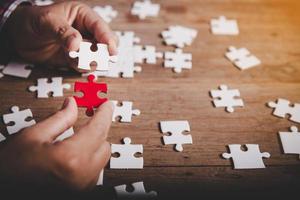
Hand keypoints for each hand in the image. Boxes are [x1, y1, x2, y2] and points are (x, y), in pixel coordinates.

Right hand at [0, 97, 112, 189]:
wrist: (3, 191)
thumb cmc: (10, 168)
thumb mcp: (33, 135)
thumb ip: (60, 118)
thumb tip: (72, 105)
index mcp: (70, 158)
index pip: (98, 129)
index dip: (104, 113)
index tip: (106, 104)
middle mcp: (81, 175)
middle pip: (104, 144)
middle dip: (99, 128)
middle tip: (91, 115)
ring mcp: (81, 186)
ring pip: (102, 158)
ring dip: (95, 143)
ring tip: (81, 133)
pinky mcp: (79, 191)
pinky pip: (95, 170)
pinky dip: (90, 158)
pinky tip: (77, 150)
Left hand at [3, 1, 117, 68]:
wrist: (19, 36)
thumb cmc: (32, 21)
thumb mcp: (46, 21)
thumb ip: (63, 31)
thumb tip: (77, 44)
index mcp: (83, 16)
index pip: (100, 26)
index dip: (108, 39)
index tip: (111, 51)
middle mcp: (86, 31)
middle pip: (105, 44)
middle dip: (101, 52)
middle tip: (93, 58)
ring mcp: (82, 46)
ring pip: (97, 57)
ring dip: (88, 61)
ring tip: (72, 57)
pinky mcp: (76, 58)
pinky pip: (85, 66)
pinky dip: (79, 67)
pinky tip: (68, 60)